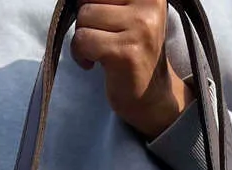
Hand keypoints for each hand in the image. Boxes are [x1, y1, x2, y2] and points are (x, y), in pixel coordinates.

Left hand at [71, 0, 194, 139]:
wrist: (152, 97)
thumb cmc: (133, 52)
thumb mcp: (129, 14)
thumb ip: (109, 0)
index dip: (92, 3)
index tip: (102, 22)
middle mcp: (149, 4)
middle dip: (86, 19)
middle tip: (100, 37)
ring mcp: (140, 28)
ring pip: (84, 17)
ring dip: (82, 38)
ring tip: (98, 52)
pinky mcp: (125, 52)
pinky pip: (83, 41)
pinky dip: (80, 54)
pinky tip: (92, 64)